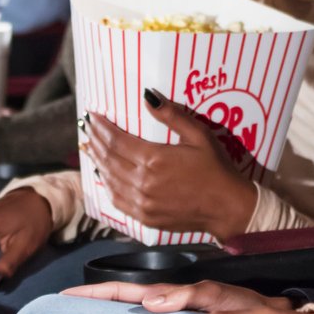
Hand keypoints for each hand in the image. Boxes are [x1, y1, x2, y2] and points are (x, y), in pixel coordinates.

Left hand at [85, 92, 257, 239]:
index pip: (117, 141)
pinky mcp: (145, 217)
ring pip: (110, 179)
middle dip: (96, 141)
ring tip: (91, 147)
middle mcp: (143, 182)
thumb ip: (172, 116)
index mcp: (154, 159)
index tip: (92, 116)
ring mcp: (142, 202)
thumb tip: (148, 96)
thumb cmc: (215, 168)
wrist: (226, 207)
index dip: (102, 127)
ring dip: (98, 162)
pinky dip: (107, 186)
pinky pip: (117, 200)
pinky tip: (103, 176)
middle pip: (109, 159)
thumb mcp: (198, 136)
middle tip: (87, 128)